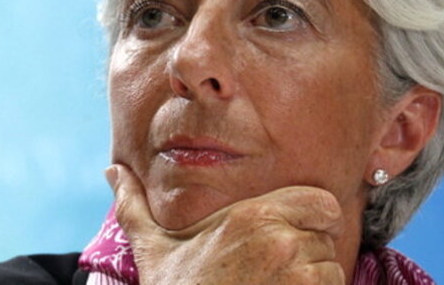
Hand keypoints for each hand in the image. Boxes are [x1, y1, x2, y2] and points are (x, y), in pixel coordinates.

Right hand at [107, 164, 345, 284]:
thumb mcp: (152, 247)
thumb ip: (134, 204)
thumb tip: (112, 171)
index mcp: (254, 216)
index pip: (322, 204)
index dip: (314, 219)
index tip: (294, 234)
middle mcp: (283, 242)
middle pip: (326, 240)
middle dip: (308, 254)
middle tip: (275, 271)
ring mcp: (299, 279)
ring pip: (332, 272)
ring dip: (313, 282)